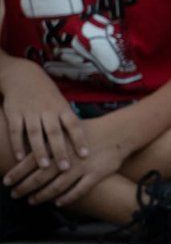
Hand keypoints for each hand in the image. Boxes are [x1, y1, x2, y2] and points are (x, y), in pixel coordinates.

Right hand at [0, 58, 86, 178]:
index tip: (85, 155)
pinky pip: (15, 130)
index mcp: (62, 108)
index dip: (79, 139)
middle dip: (60, 150)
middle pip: (55, 132)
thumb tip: (85, 141)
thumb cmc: (48, 95)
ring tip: (44, 167)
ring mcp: (30, 112)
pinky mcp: (13, 113)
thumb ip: (68, 121)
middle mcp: (47, 110)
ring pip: (35, 133)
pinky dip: (17, 144)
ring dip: (40, 150)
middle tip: (66, 168)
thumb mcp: (61, 104)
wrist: (23, 75)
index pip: (74, 125)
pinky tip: (19, 158)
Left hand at [8, 114, 128, 206]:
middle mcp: (67, 157)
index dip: (17, 173)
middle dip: (25, 187)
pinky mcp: (96, 175)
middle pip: (40, 176)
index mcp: (58, 145)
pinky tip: (58, 203)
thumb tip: (29, 152)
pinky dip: (67, 198)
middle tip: (15, 195)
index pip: (31, 161)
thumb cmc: (90, 131)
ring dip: (42, 196)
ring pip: (57, 186)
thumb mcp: (66, 131)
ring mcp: (81, 168)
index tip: (6, 182)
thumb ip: (49, 143)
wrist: (118, 132)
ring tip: (32, 201)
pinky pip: (79, 190)